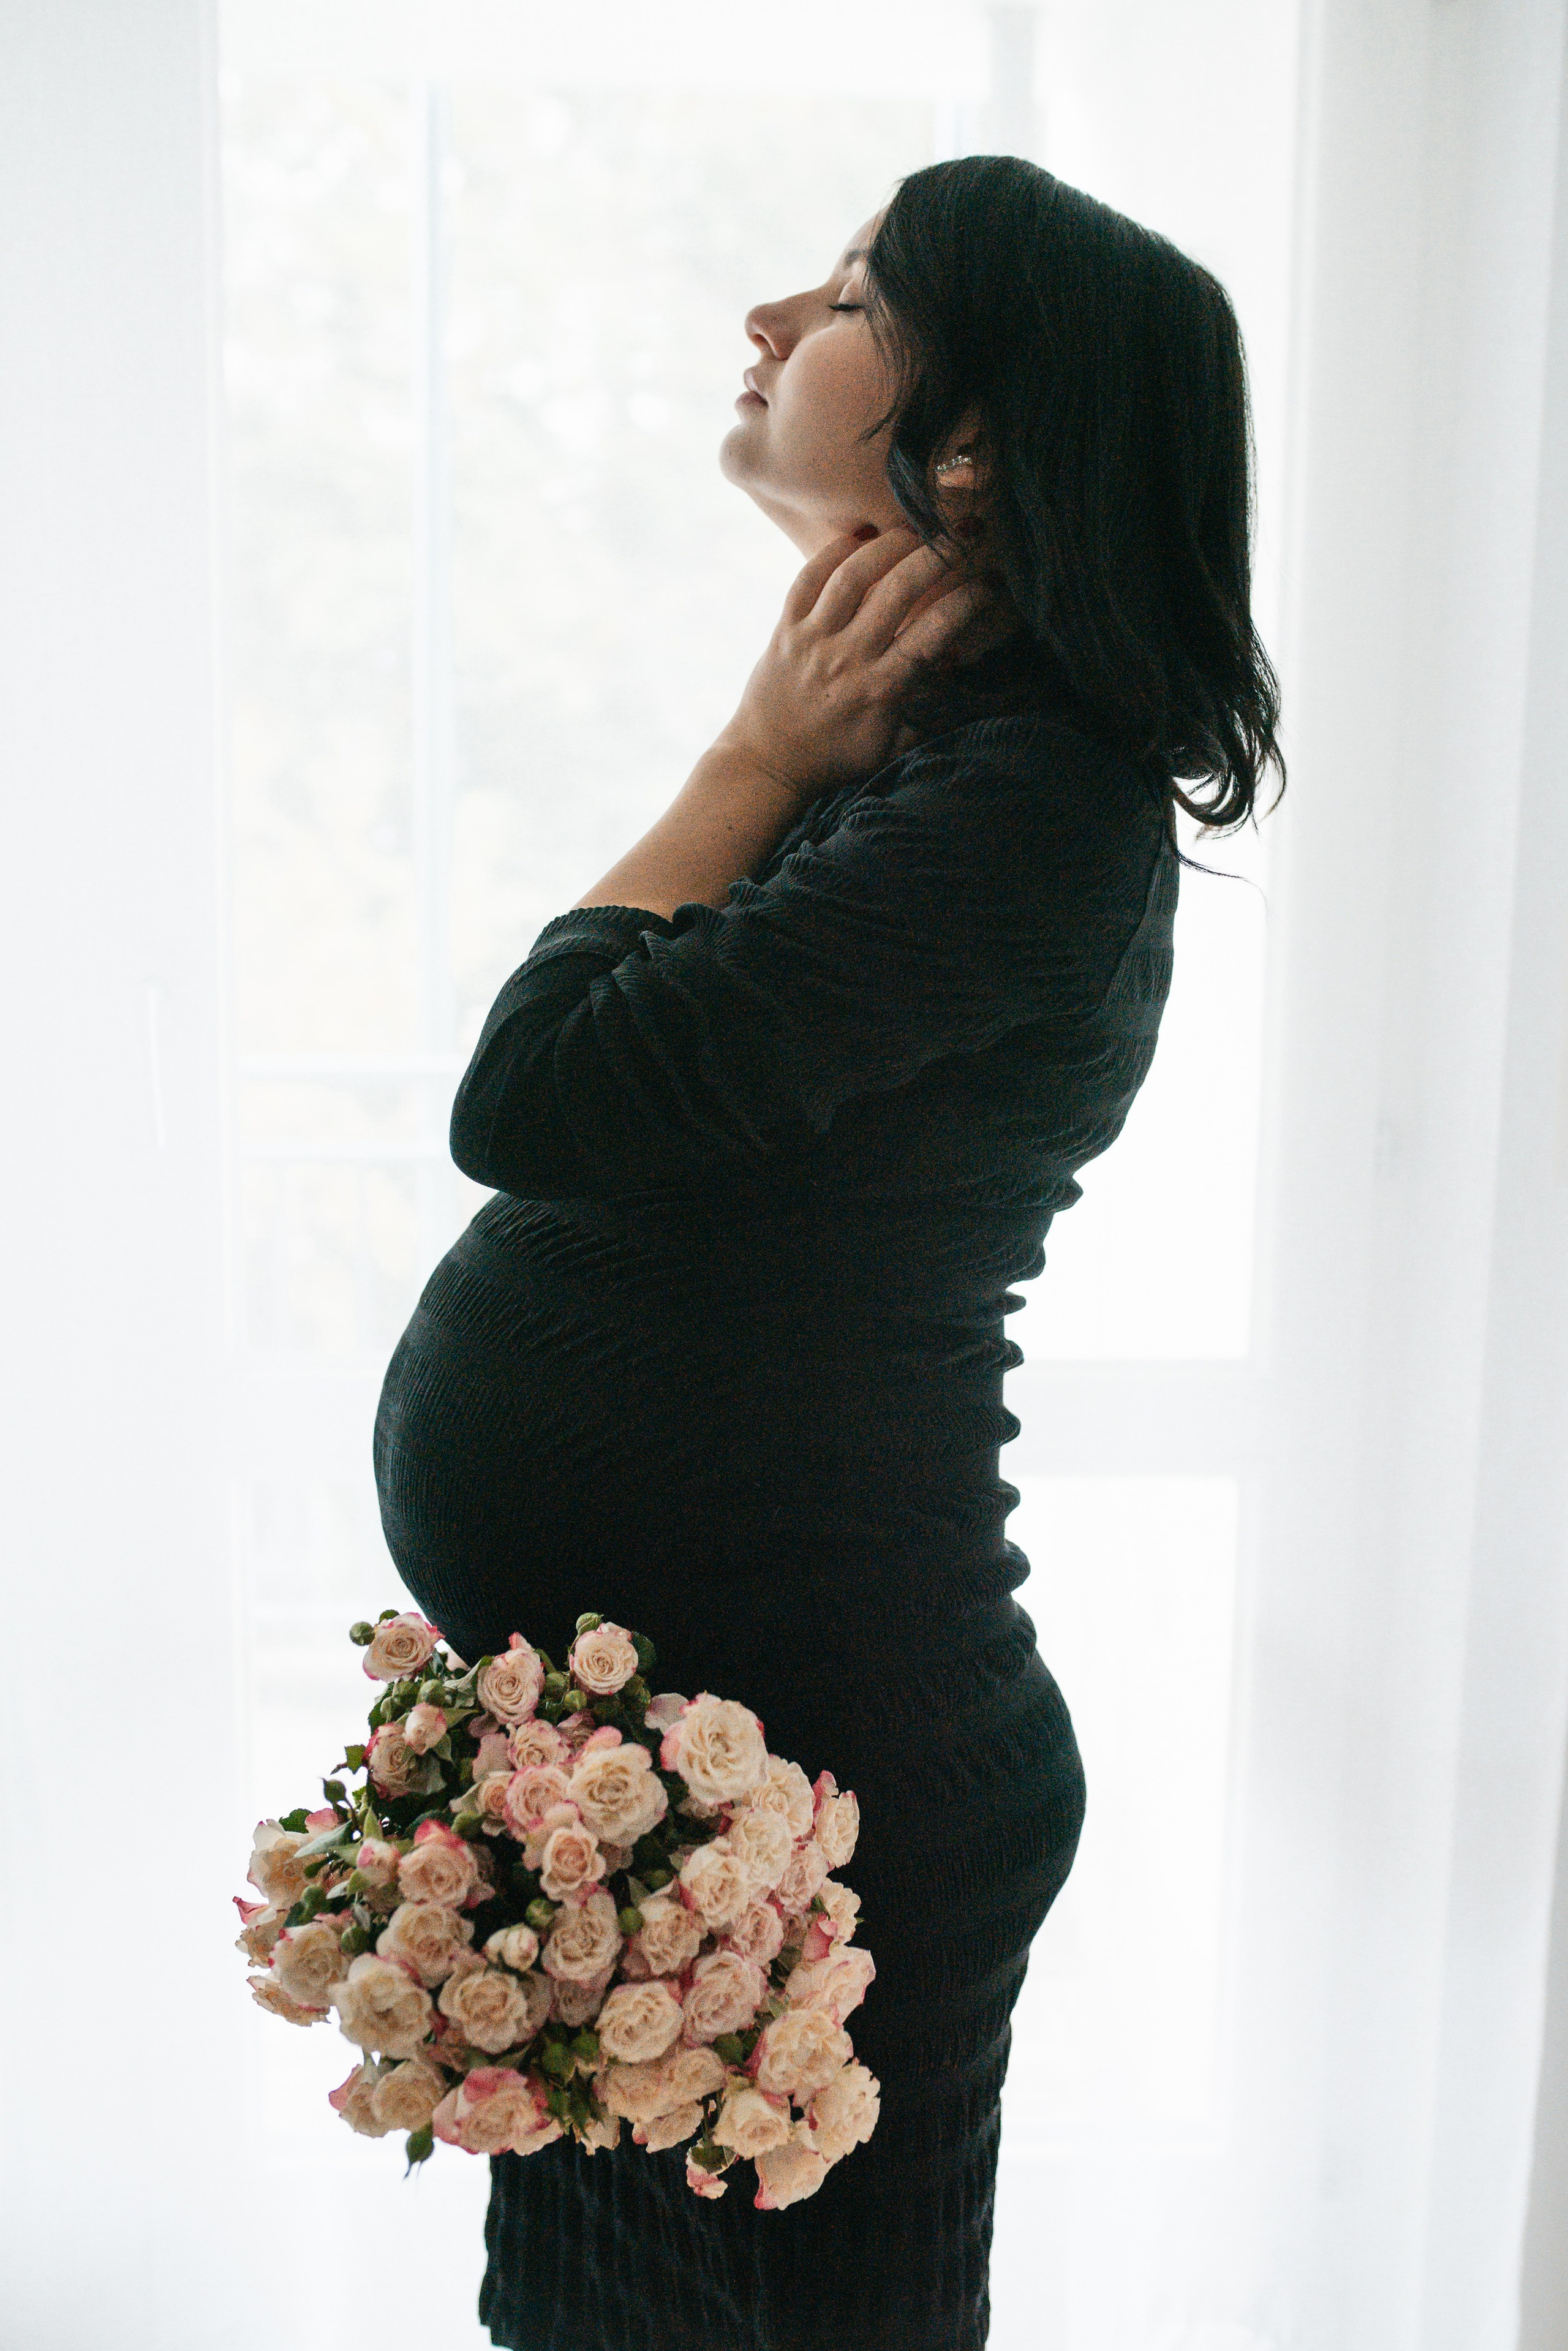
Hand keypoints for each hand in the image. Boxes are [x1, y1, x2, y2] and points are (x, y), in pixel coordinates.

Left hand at [714, 526, 1004, 798]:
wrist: (767, 763)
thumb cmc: (835, 758)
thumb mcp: (889, 747)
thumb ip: (925, 716)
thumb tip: (957, 672)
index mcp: (880, 689)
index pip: (932, 633)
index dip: (965, 602)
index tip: (990, 582)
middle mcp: (847, 658)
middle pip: (897, 591)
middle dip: (936, 556)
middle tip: (962, 534)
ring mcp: (813, 640)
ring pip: (852, 576)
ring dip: (887, 545)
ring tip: (914, 529)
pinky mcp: (784, 630)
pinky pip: (807, 579)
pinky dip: (832, 552)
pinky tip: (859, 537)